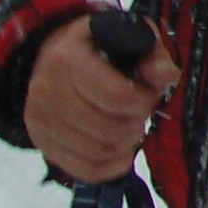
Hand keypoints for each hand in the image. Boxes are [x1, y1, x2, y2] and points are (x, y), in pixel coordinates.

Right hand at [24, 15, 178, 183]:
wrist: (53, 56)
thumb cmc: (100, 46)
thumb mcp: (129, 37)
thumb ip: (152, 56)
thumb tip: (167, 75)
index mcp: (68, 59)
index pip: (117, 96)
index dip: (144, 101)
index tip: (147, 94)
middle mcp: (47, 90)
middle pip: (109, 130)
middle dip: (136, 124)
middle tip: (139, 112)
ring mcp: (40, 120)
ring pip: (98, 153)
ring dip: (126, 145)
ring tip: (129, 126)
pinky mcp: (42, 142)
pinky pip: (85, 169)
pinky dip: (112, 165)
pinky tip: (121, 149)